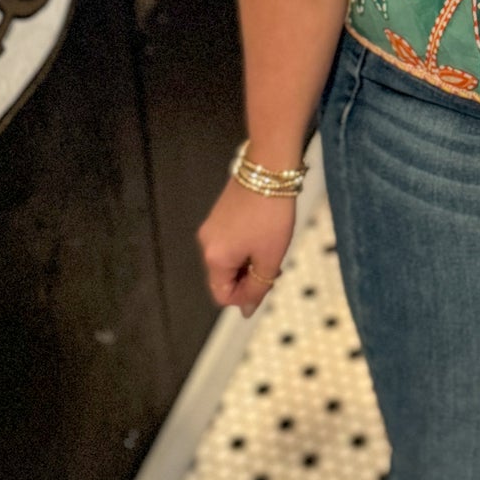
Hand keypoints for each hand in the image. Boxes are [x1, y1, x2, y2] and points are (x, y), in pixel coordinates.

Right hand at [197, 180, 295, 318]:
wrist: (268, 169)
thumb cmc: (271, 214)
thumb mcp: (270, 257)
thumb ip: (258, 287)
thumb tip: (246, 310)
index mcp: (215, 258)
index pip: (222, 295)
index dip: (245, 296)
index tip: (267, 282)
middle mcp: (206, 244)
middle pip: (224, 277)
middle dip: (249, 277)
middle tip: (273, 264)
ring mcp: (211, 227)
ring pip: (229, 259)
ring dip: (248, 261)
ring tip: (271, 246)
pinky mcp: (219, 214)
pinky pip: (229, 242)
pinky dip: (245, 245)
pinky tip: (264, 233)